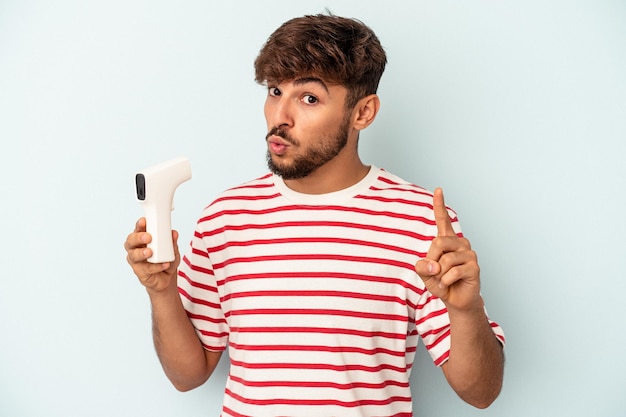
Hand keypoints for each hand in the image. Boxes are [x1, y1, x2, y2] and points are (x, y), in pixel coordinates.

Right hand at [124, 217, 180, 292]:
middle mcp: (135, 248)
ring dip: (142, 253)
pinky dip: (156, 266)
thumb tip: (174, 233)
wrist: (166, 278)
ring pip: (134, 255)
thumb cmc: (165, 259)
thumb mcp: (172, 249)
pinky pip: (146, 268)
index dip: (139, 225)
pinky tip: (164, 264)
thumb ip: (172, 242)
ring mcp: (136, 261)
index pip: (138, 229)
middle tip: (148, 237)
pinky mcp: (139, 271)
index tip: (144, 221)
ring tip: (150, 252)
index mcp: (142, 238)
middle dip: (138, 238)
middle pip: (130, 241)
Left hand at [415, 188, 481, 311]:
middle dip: (431, 260)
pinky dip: (445, 281)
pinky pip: (452, 272)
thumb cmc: (440, 282)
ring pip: (446, 260)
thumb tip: (431, 264)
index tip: (438, 190)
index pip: (443, 220)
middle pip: (439, 242)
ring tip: (442, 280)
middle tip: (432, 272)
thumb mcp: (425, 273)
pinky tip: (448, 284)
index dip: (440, 205)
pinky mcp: (474, 267)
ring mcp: (469, 254)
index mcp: (448, 240)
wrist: (456, 299)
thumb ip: (422, 266)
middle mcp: (460, 243)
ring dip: (439, 274)